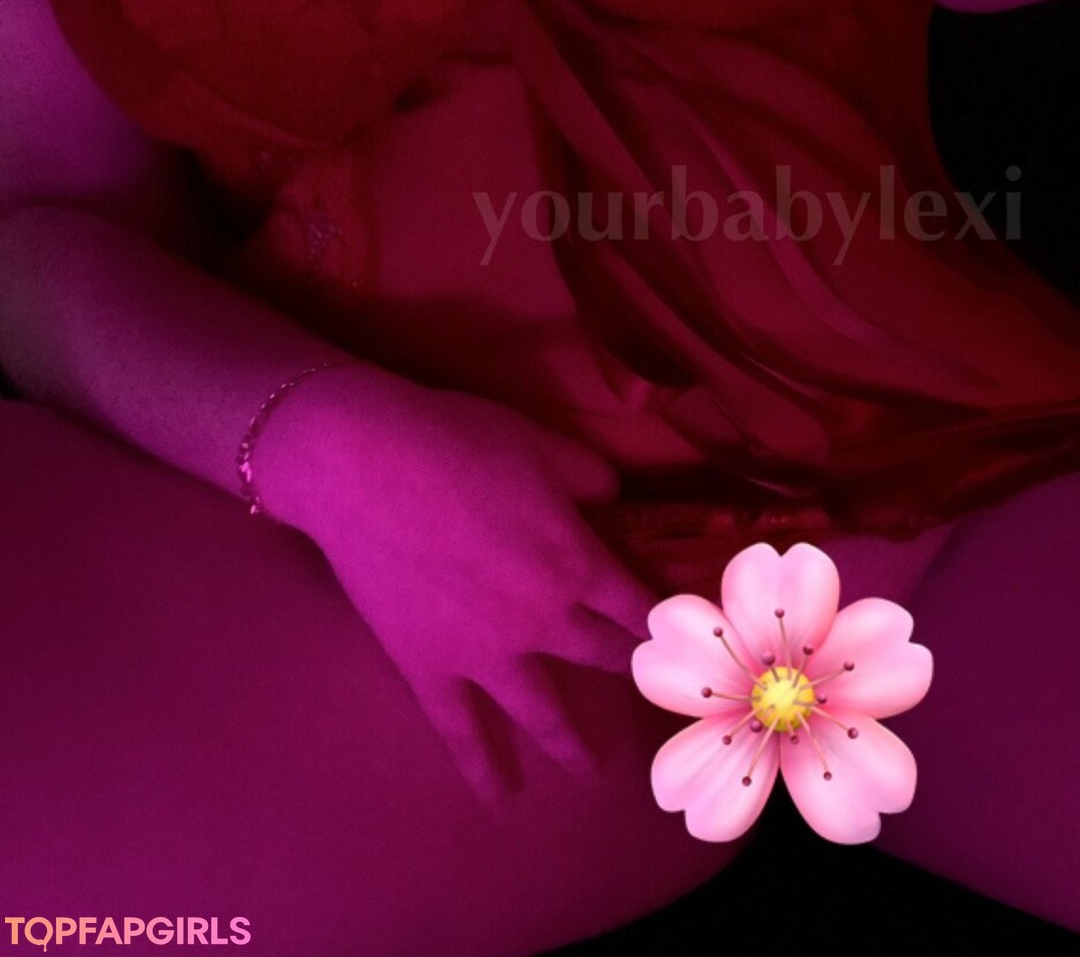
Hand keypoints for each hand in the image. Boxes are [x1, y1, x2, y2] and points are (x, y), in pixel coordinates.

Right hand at [286, 376, 656, 801]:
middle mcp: (544, 619)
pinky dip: (480, 770)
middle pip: (601, 654)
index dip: (660, 621)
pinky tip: (499, 802)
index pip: (637, 604)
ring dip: (571, 741)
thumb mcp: (543, 445)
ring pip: (544, 709)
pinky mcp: (430, 668)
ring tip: (591, 771)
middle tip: (640, 689)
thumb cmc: (459, 441)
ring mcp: (485, 654)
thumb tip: (614, 503)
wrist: (364, 463)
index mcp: (578, 562)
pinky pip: (460, 731)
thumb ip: (591, 478)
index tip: (676, 638)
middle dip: (626, 669)